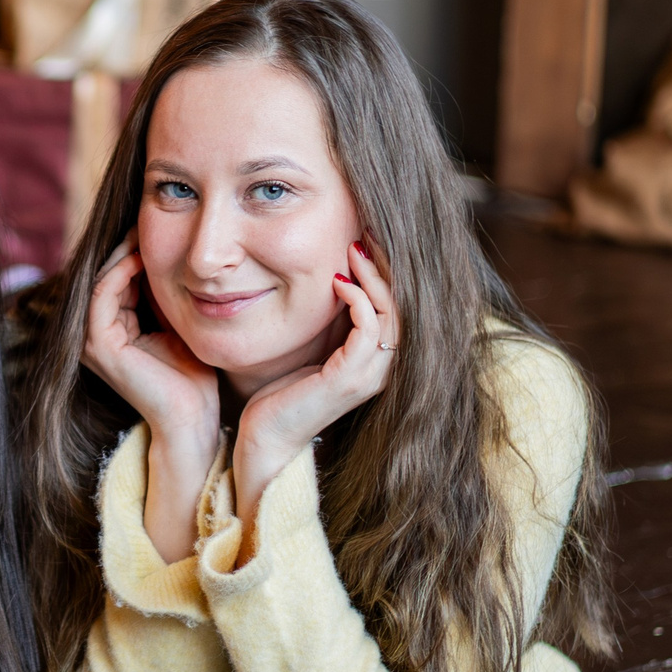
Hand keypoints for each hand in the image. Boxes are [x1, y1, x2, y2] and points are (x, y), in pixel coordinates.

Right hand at [80, 237, 220, 448]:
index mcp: (112, 329)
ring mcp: (92, 341)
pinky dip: (120, 272)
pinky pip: (103, 295)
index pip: (116, 278)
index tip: (158, 228)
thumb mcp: (178, 323)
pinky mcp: (99, 345)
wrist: (194, 418)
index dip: (134, 251)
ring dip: (122, 254)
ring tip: (144, 234)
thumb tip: (175, 256)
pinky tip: (142, 257)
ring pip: (100, 280)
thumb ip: (166, 296)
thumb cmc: (193, 377)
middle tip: (146, 220)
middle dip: (125, 246)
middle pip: (104, 274)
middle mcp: (95, 334)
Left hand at [231, 240, 398, 518]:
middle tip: (365, 234)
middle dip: (388, 267)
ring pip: (393, 315)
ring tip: (353, 250)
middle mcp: (383, 369)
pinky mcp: (349, 380)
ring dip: (374, 278)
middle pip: (406, 307)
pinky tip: (337, 282)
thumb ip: (333, 322)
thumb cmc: (283, 393)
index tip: (368, 239)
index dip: (390, 272)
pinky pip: (369, 330)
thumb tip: (336, 276)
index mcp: (378, 361)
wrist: (264, 437)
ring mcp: (370, 376)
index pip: (402, 308)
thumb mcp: (314, 348)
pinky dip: (358, 300)